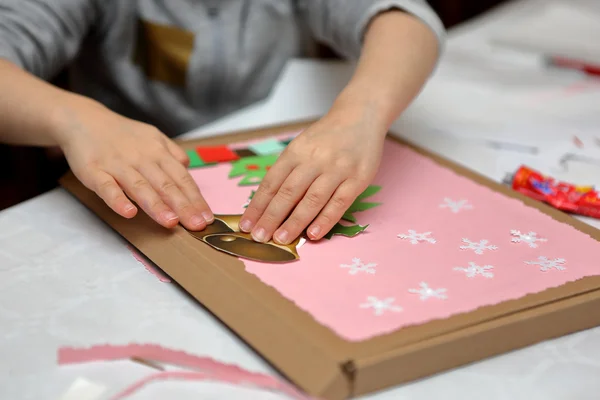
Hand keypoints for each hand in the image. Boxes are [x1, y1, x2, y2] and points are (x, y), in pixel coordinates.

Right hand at [55, 99, 212, 229]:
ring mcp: (117, 165)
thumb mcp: (153, 137)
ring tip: (171, 222)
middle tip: (197, 225)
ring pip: (140, 187)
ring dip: (156, 205)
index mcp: (158, 152)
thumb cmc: (122, 135)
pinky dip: (117, 199)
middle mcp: (141, 158)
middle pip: (166, 184)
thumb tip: (189, 168)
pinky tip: (129, 213)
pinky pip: (107, 187)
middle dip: (183, 206)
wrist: (83, 119)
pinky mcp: (94, 171)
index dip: (195, 199)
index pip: (181, 178)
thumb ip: (172, 153)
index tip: (207, 217)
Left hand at [239, 103, 385, 243]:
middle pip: (289, 193)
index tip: (246, 224)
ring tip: (281, 239)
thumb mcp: (302, 145)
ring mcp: (337, 169)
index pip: (272, 183)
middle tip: (259, 236)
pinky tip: (313, 234)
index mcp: (296, 151)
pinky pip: (339, 203)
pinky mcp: (357, 179)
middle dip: (271, 217)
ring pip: (312, 200)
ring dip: (295, 222)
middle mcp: (315, 160)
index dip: (258, 206)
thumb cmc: (327, 136)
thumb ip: (288, 171)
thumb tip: (268, 204)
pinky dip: (325, 220)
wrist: (360, 115)